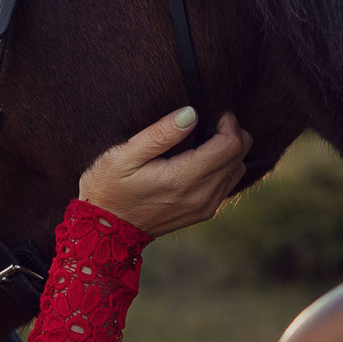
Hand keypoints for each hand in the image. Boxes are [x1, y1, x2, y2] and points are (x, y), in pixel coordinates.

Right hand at [77, 108, 251, 238]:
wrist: (103, 230)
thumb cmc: (107, 187)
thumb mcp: (123, 155)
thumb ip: (159, 134)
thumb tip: (191, 113)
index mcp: (183, 178)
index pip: (231, 145)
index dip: (228, 122)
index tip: (213, 111)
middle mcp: (201, 196)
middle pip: (239, 156)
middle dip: (232, 133)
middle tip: (209, 120)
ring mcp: (204, 208)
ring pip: (237, 170)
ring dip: (229, 151)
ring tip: (205, 139)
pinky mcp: (203, 213)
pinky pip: (227, 184)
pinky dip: (223, 167)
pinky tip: (201, 159)